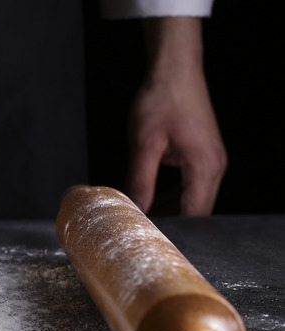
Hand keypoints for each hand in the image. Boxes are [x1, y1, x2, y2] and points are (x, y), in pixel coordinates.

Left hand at [126, 18, 226, 215]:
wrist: (174, 70)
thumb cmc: (161, 100)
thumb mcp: (144, 144)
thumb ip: (140, 180)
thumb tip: (135, 210)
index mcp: (204, 165)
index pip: (194, 214)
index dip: (174, 230)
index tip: (151, 240)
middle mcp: (214, 165)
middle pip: (197, 210)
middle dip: (172, 223)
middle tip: (143, 233)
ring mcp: (211, 160)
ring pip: (194, 199)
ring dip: (171, 210)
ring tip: (144, 220)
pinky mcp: (203, 155)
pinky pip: (190, 186)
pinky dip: (173, 196)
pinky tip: (152, 200)